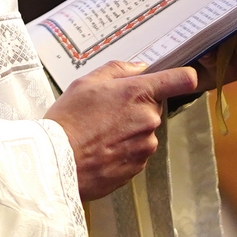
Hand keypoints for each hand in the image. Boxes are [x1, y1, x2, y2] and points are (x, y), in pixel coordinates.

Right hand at [44, 60, 198, 199]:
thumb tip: (140, 69)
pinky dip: (122, 151)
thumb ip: (118, 70)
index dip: (183, 77)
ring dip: (128, 132)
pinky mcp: (138, 167)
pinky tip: (100, 150)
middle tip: (106, 113)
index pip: (182, 79)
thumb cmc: (67, 121)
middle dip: (136, 108)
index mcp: (139, 93)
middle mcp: (149, 119)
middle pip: (154, 108)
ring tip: (98, 135)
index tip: (178, 79)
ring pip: (144, 132)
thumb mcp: (86, 83)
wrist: (54, 163)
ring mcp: (145, 145)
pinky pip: (136, 153)